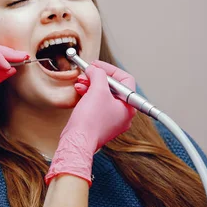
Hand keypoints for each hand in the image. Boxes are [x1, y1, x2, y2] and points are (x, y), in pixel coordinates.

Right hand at [45, 61, 136, 184]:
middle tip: (88, 72)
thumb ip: (98, 75)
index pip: (125, 80)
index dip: (110, 69)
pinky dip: (88, 95)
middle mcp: (123, 113)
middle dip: (98, 77)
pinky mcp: (99, 123)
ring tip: (81, 82)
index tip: (97, 65)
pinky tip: (80, 91)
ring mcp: (111, 119)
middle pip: (113, 87)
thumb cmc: (90, 121)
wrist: (78, 140)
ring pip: (103, 95)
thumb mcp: (97, 90)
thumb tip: (95, 69)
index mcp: (129, 106)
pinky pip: (96, 104)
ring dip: (91, 85)